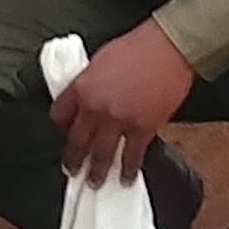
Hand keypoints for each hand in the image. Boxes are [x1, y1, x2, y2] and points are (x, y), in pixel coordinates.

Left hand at [53, 23, 195, 184]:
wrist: (168, 47)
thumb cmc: (139, 46)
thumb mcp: (101, 59)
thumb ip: (89, 81)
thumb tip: (87, 94)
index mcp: (82, 87)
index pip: (60, 115)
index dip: (60, 126)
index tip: (63, 132)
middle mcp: (96, 108)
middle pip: (77, 141)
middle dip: (73, 159)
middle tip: (71, 169)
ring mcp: (119, 121)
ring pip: (102, 154)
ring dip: (97, 171)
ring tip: (94, 181)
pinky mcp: (143, 128)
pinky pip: (132, 155)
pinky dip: (129, 169)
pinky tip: (127, 178)